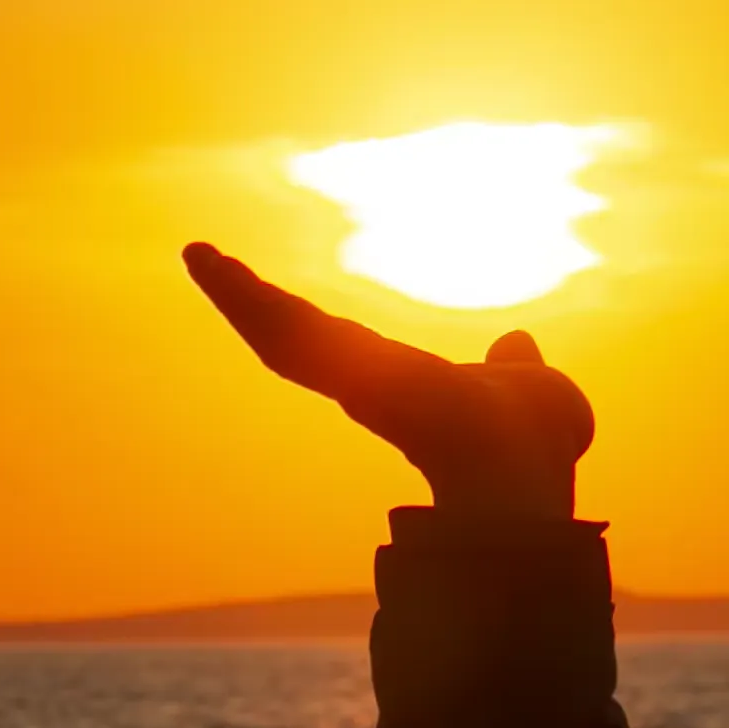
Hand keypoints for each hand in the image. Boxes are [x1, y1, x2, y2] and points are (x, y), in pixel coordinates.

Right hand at [182, 243, 591, 524]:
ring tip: (198, 256)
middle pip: (296, 337)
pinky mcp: (340, 371)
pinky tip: (210, 266)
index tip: (270, 297)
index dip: (303, 321)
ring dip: (237, 295)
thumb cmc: (531, 447)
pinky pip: (286, 334)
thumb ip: (515, 368)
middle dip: (251, 303)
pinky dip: (245, 300)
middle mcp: (367, 384)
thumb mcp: (528, 387)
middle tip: (206, 263)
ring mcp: (350, 381)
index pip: (341, 345)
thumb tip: (516, 347)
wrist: (523, 471)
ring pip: (283, 334)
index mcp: (402, 383)